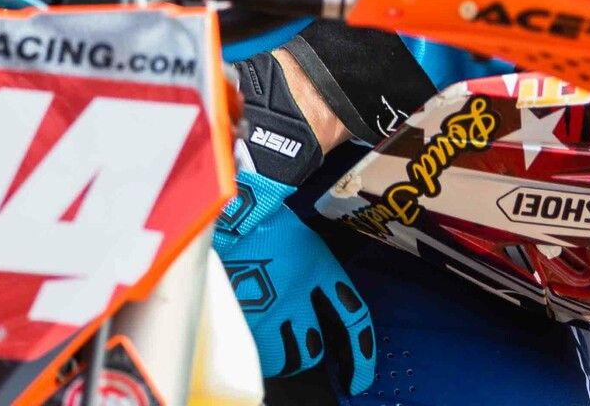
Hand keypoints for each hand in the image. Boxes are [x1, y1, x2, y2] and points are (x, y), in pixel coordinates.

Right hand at [214, 177, 375, 393]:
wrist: (226, 208)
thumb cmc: (264, 216)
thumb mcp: (305, 240)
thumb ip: (317, 273)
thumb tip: (317, 304)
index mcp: (318, 270)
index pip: (353, 321)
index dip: (362, 358)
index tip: (360, 380)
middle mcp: (297, 295)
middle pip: (313, 349)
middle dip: (308, 352)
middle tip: (297, 345)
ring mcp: (267, 307)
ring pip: (285, 358)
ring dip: (283, 357)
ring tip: (272, 345)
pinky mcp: (240, 312)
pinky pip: (255, 350)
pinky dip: (256, 350)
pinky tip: (250, 339)